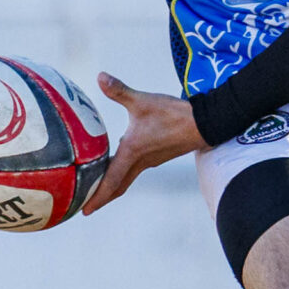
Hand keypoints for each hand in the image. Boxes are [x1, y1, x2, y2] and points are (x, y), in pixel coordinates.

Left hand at [81, 71, 207, 214]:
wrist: (204, 123)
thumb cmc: (174, 114)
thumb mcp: (143, 101)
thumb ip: (119, 91)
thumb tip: (100, 77)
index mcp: (132, 152)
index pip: (111, 180)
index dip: (97, 196)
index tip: (84, 210)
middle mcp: (140, 161)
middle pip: (117, 186)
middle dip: (101, 197)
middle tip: (85, 207)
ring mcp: (150, 161)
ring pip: (126, 178)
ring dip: (112, 186)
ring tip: (97, 190)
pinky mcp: (158, 156)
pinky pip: (135, 170)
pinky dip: (123, 175)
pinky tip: (118, 166)